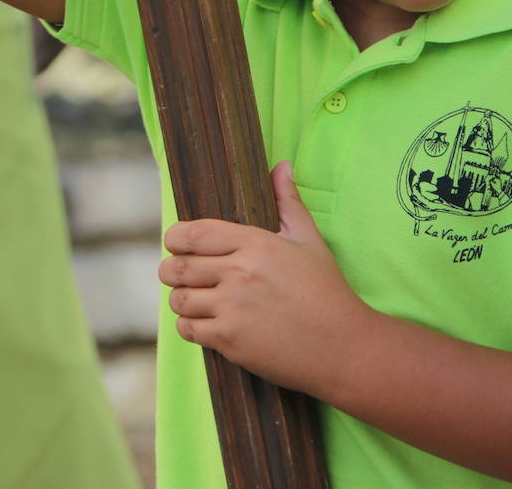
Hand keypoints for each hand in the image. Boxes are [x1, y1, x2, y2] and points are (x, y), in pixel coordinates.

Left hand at [158, 162, 370, 395]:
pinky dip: (189, 325)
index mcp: (255, 243)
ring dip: (180, 298)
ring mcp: (232, 307)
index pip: (194, 233)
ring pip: (179, 299)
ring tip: (193, 298)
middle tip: (178, 273)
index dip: (175, 238)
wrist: (340, 345)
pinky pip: (187, 329)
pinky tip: (204, 322)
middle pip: (178, 266)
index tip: (176, 243)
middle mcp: (238, 272)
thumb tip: (281, 166)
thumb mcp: (309, 240)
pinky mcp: (229, 339)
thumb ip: (288, 202)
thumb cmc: (326, 291)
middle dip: (171, 269)